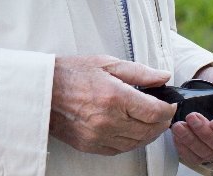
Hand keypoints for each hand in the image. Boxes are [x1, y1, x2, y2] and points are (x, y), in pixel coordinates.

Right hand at [49, 54, 174, 155]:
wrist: (42, 90)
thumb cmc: (71, 73)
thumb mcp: (107, 63)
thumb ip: (139, 72)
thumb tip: (162, 77)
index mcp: (115, 97)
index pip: (155, 112)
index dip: (168, 109)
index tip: (170, 104)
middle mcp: (108, 120)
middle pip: (149, 130)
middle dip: (161, 121)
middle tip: (162, 112)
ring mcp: (99, 136)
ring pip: (137, 142)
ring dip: (148, 133)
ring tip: (149, 121)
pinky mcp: (91, 145)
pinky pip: (120, 149)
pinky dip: (131, 141)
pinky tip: (131, 130)